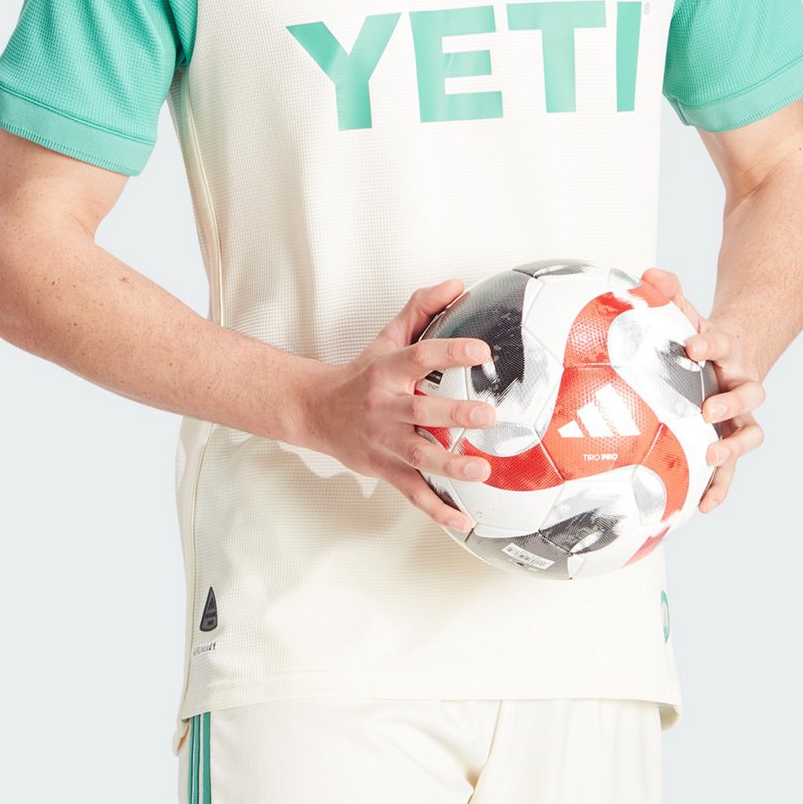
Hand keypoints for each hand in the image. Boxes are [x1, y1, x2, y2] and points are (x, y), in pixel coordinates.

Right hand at [300, 278, 495, 533]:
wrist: (314, 412)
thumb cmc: (361, 375)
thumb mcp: (386, 337)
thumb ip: (421, 308)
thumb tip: (457, 286)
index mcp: (386, 372)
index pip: (418, 357)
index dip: (449, 352)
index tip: (481, 350)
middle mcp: (384, 408)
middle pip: (418, 412)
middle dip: (453, 415)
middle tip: (487, 415)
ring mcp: (384, 443)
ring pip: (417, 457)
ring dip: (450, 465)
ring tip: (480, 469)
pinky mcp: (385, 470)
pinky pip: (413, 493)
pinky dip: (438, 509)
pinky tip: (464, 518)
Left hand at [639, 266, 765, 512]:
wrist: (741, 352)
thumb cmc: (703, 338)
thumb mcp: (688, 313)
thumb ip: (670, 293)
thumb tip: (649, 274)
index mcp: (727, 353)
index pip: (722, 344)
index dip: (710, 343)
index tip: (693, 344)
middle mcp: (740, 385)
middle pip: (750, 394)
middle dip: (730, 402)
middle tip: (707, 408)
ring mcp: (739, 416)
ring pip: (749, 434)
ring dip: (733, 447)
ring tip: (712, 455)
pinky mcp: (731, 439)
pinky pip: (731, 467)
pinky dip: (721, 486)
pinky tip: (703, 506)